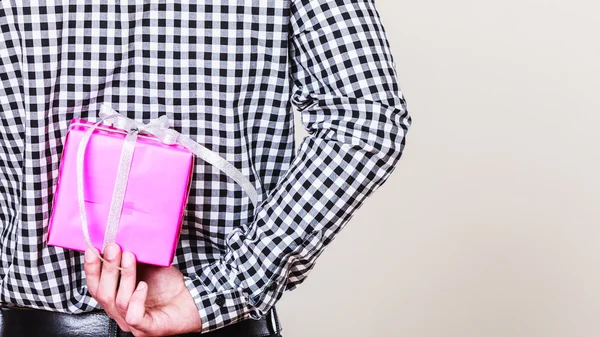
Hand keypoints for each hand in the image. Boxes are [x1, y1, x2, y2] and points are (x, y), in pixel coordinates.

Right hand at [84, 244, 201, 336]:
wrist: (191, 299)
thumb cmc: (167, 284)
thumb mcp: (146, 266)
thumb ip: (130, 257)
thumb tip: (121, 237)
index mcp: (115, 298)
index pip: (96, 286)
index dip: (91, 269)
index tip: (92, 249)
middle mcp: (120, 312)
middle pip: (103, 294)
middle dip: (107, 268)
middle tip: (113, 248)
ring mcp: (132, 322)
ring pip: (119, 301)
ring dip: (124, 276)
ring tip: (130, 257)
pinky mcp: (148, 328)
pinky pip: (134, 316)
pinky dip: (137, 298)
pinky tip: (143, 285)